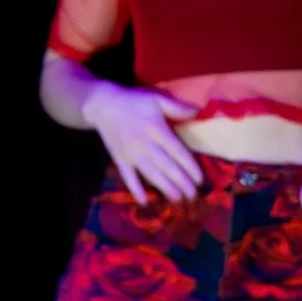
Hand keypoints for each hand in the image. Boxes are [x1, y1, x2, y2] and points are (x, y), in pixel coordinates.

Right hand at [83, 81, 202, 203]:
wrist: (102, 106)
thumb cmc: (133, 102)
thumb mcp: (156, 99)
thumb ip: (177, 107)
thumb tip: (198, 113)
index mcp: (156, 129)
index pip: (177, 152)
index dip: (190, 167)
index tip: (200, 179)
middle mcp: (145, 145)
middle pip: (166, 166)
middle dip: (181, 182)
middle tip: (193, 196)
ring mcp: (131, 154)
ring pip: (151, 174)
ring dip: (164, 188)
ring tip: (177, 200)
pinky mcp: (119, 159)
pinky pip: (128, 177)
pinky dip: (135, 189)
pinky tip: (144, 201)